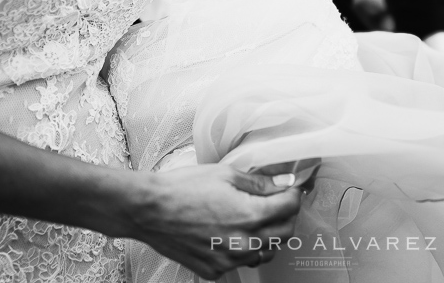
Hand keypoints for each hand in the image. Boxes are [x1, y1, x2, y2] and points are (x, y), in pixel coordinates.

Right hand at [124, 163, 302, 279]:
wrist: (149, 210)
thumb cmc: (182, 188)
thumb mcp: (225, 174)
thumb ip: (260, 183)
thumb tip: (284, 183)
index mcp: (250, 215)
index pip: (290, 207)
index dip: (294, 193)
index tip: (291, 187)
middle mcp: (243, 243)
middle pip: (285, 233)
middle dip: (286, 215)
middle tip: (277, 201)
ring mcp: (229, 260)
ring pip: (266, 252)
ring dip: (268, 235)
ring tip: (254, 217)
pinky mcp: (214, 270)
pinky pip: (242, 262)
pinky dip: (244, 249)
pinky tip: (232, 233)